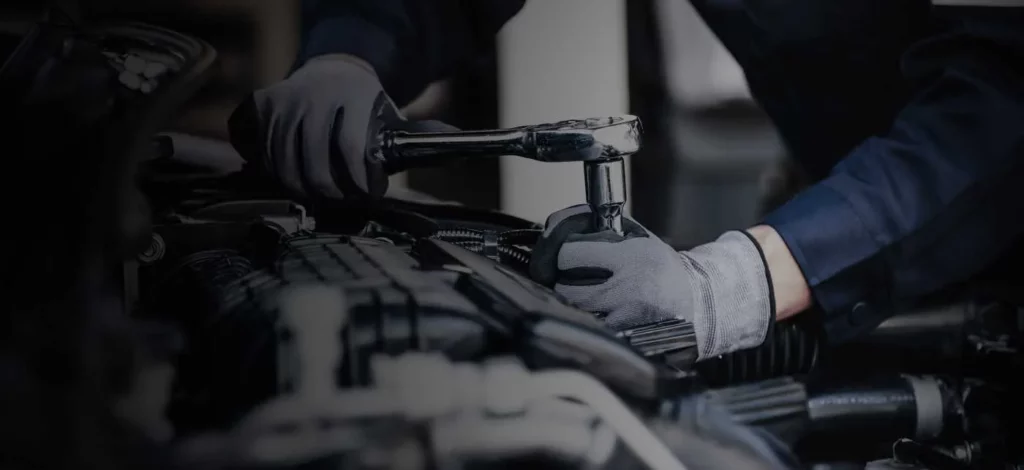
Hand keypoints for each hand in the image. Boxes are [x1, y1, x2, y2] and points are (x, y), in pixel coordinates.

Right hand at [228, 54, 455, 200]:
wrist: (332, 73)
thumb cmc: (367, 109)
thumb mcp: (394, 119)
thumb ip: (422, 136)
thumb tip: (460, 146)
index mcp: (352, 96)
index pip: (351, 150)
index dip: (360, 182)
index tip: (369, 194)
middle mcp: (312, 96)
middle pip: (314, 168)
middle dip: (333, 195)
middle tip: (345, 201)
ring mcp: (282, 102)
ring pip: (284, 168)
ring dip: (304, 191)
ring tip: (324, 194)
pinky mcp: (259, 108)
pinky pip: (260, 156)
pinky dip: (276, 175)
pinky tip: (295, 177)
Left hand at [530, 205, 774, 359]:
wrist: (699, 303)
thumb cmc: (664, 269)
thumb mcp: (642, 241)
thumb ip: (610, 231)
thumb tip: (573, 221)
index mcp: (630, 258)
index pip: (572, 255)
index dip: (563, 255)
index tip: (566, 257)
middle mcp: (627, 288)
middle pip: (568, 289)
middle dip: (563, 283)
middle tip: (567, 280)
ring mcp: (627, 317)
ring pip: (578, 313)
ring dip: (573, 306)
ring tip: (582, 298)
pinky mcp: (628, 339)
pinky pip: (594, 331)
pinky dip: (589, 324)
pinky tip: (594, 316)